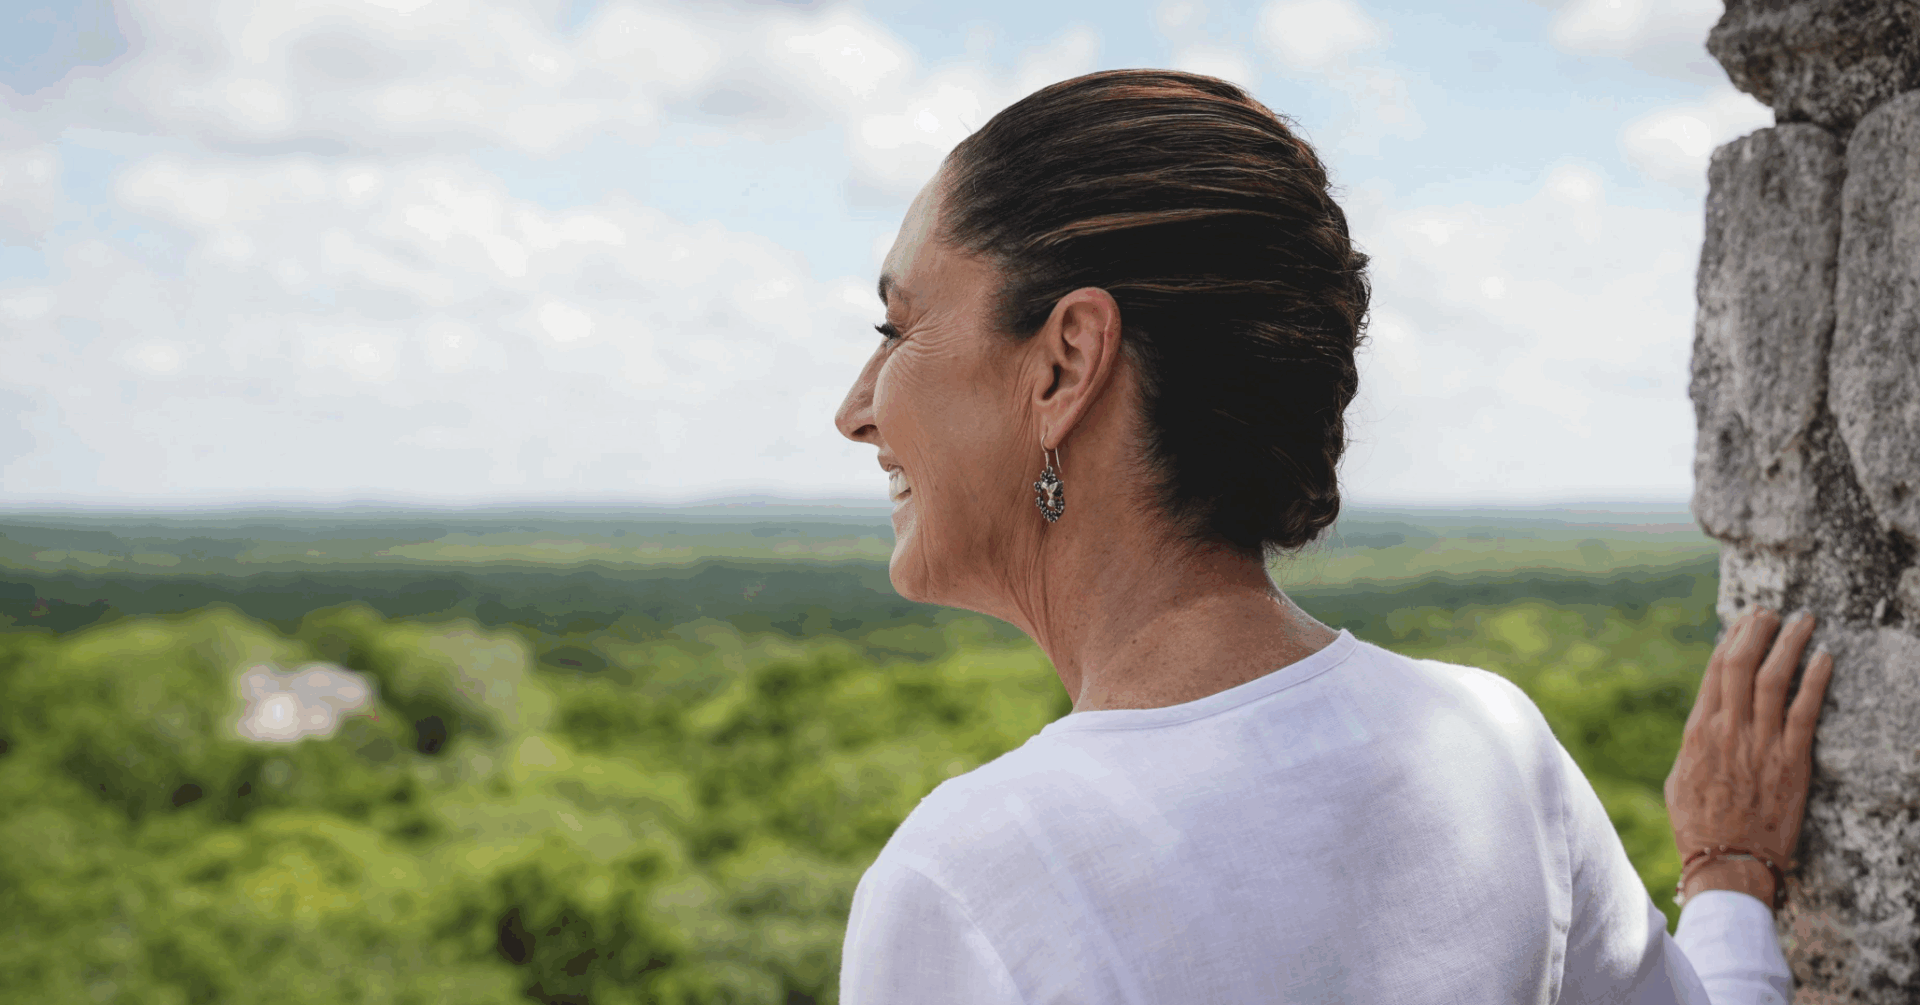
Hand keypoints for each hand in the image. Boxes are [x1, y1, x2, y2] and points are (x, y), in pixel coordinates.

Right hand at [1663, 608, 1834, 909]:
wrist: (1727, 861)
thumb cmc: (1698, 826)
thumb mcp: (1679, 778)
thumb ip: (1694, 745)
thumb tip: (1704, 724)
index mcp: (1698, 731)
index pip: (1716, 672)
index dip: (1731, 640)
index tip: (1743, 622)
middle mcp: (1728, 730)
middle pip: (1743, 664)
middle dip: (1757, 631)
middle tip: (1770, 612)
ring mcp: (1761, 744)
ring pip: (1776, 679)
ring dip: (1790, 644)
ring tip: (1803, 621)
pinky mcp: (1792, 762)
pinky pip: (1806, 711)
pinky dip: (1815, 680)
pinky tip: (1824, 658)